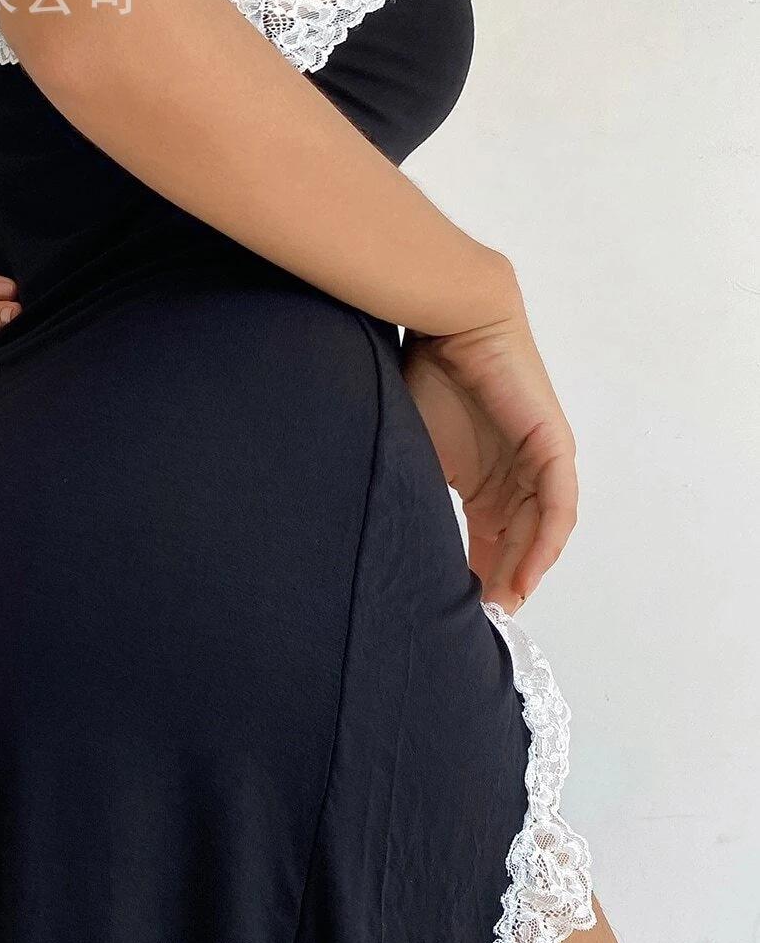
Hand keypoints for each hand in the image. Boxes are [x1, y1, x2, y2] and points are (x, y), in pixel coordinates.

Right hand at [402, 314, 577, 612]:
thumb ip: (413, 494)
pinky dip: (545, 541)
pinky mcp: (552, 445)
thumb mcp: (411, 450)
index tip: (457, 610)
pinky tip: (529, 572)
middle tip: (482, 622)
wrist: (449, 320)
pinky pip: (558, 505)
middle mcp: (515, 475)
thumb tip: (384, 542)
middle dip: (500, 583)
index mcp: (483, 478)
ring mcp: (537, 460)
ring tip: (504, 605)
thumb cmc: (422, 374)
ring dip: (525, 570)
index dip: (475, 576)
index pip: (487, 541)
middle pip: (516, 544)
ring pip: (539, 531)